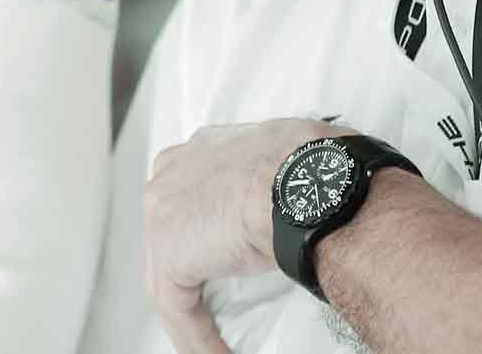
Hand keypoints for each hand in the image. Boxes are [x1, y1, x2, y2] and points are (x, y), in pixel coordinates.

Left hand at [142, 119, 337, 353]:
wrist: (309, 184)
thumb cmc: (317, 168)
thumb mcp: (295, 157)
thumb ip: (280, 176)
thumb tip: (305, 193)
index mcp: (206, 149)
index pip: (192, 195)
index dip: (205, 229)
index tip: (222, 253)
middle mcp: (176, 173)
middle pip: (172, 235)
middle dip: (190, 269)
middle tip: (217, 301)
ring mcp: (164, 212)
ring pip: (169, 276)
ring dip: (192, 312)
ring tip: (215, 339)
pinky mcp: (169, 255)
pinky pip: (177, 308)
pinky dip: (197, 337)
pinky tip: (216, 353)